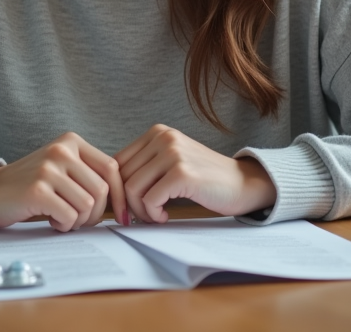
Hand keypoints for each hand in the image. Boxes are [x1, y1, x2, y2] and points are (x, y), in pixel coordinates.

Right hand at [0, 132, 127, 231]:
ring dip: (78, 221)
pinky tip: (51, 220)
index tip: (123, 216)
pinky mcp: (37, 189)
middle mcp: (61, 150)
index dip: (120, 195)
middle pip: (101, 190)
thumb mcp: (62, 169)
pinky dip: (64, 225)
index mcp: (71, 141)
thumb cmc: (31, 185)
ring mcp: (48, 168)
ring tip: (61, 218)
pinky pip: (69, 216)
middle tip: (78, 220)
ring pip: (87, 206)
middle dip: (95, 214)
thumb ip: (89, 175)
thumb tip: (126, 201)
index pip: (112, 168)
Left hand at [114, 124, 275, 223]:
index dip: (116, 189)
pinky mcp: (183, 173)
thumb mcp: (171, 162)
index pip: (117, 162)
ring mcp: (173, 153)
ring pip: (132, 189)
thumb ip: (144, 167)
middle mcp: (163, 137)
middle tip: (141, 217)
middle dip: (127, 203)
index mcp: (157, 132)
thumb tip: (108, 188)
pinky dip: (153, 214)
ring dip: (141, 211)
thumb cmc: (204, 179)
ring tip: (156, 217)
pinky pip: (150, 200)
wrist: (242, 183)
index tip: (125, 209)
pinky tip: (165, 217)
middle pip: (122, 176)